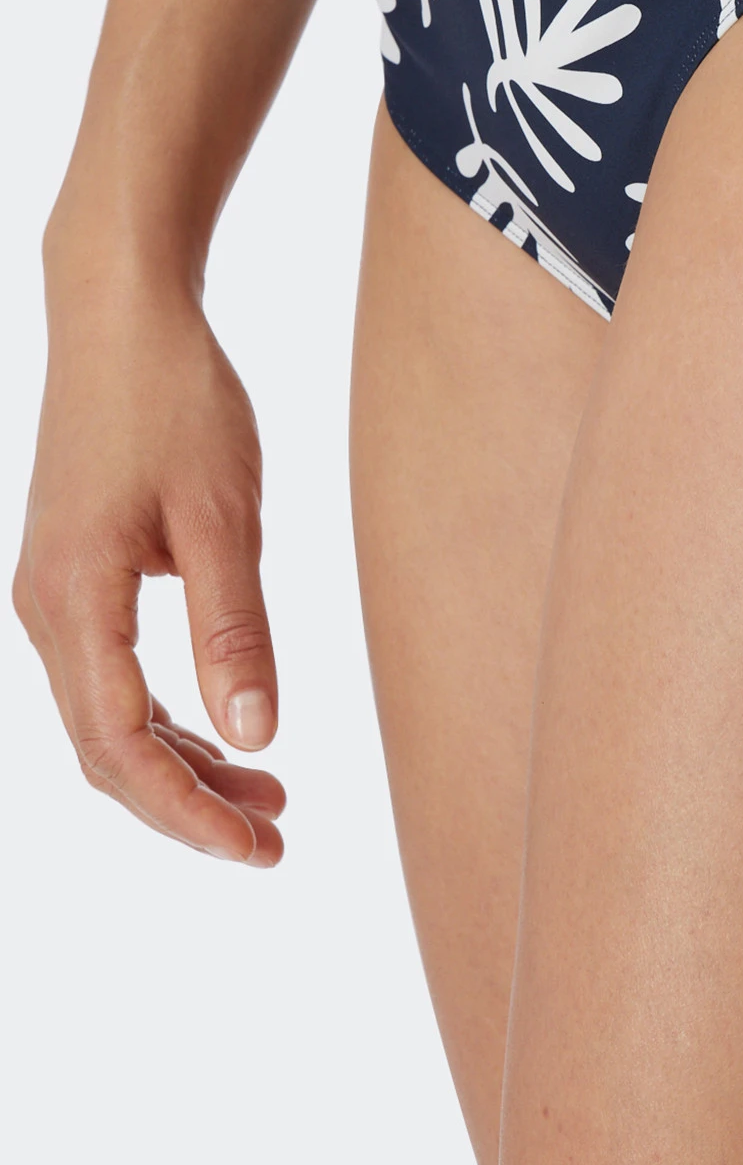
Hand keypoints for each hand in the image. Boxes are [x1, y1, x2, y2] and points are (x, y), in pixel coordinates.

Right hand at [13, 275, 284, 864]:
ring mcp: (51, 593)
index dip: (187, 812)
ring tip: (270, 799)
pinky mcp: (73, 576)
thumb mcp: (224, 515)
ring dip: (182, 766)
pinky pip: (110, 677)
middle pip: (106, 750)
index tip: (258, 848)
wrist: (120, 315)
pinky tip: (226, 731)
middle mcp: (45, 607)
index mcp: (75, 599)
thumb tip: (259, 738)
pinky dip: (165, 717)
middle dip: (187, 806)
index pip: (119, 747)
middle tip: (276, 841)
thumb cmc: (176, 400)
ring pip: (107, 718)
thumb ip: (236, 629)